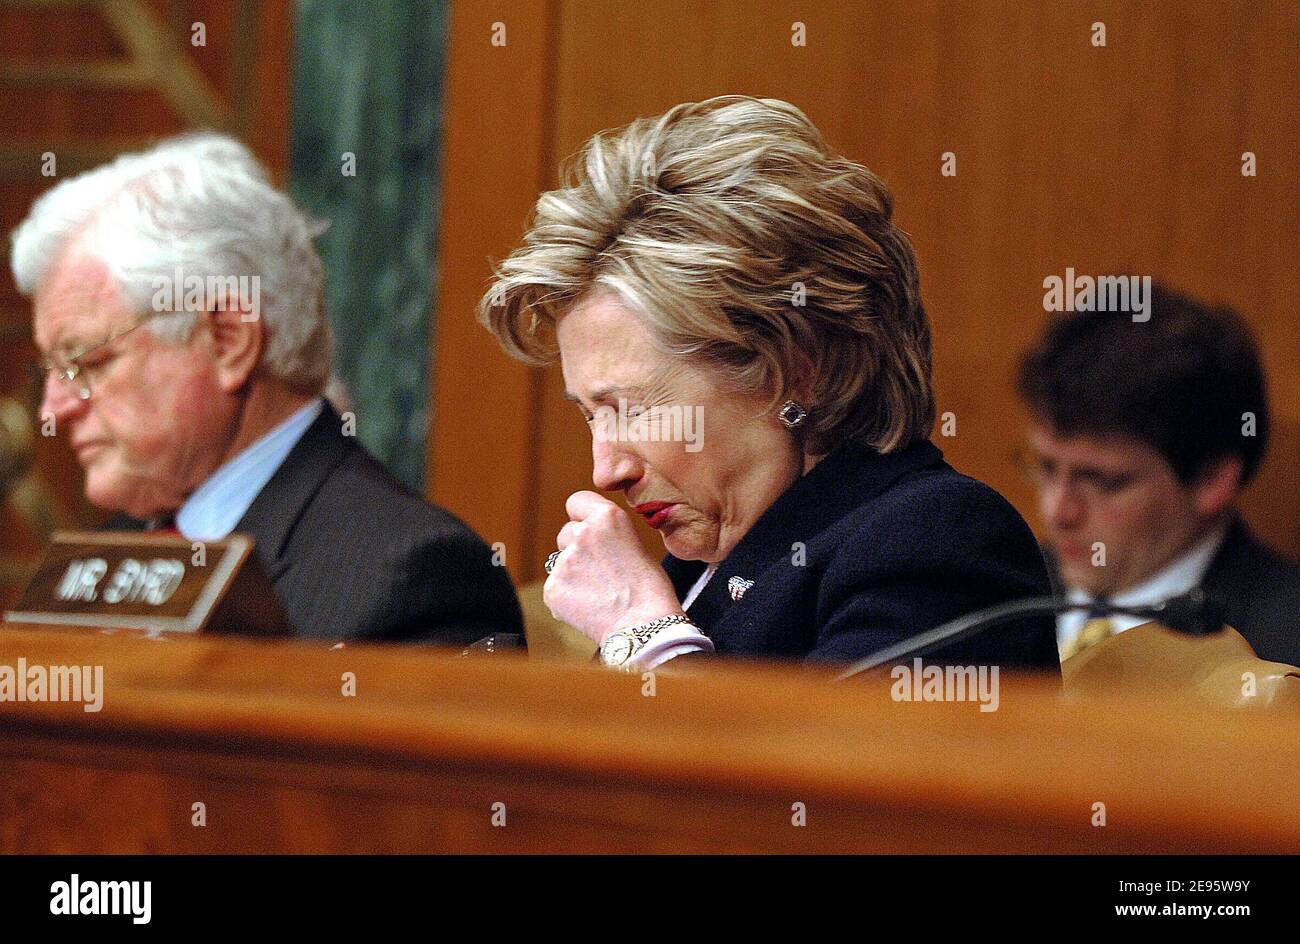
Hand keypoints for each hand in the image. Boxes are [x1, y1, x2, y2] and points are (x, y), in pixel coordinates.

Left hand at [543, 490, 684, 644]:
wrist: (645, 626)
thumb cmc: (650, 590)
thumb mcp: (636, 545)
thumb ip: (608, 535)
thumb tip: (593, 540)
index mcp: (607, 516)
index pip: (577, 501)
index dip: (582, 516)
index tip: (588, 528)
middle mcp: (582, 533)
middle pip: (566, 532)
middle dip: (577, 547)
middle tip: (599, 569)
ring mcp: (564, 561)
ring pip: (560, 561)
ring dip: (573, 572)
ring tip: (598, 591)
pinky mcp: (553, 587)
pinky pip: (556, 586)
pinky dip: (568, 596)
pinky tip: (590, 605)